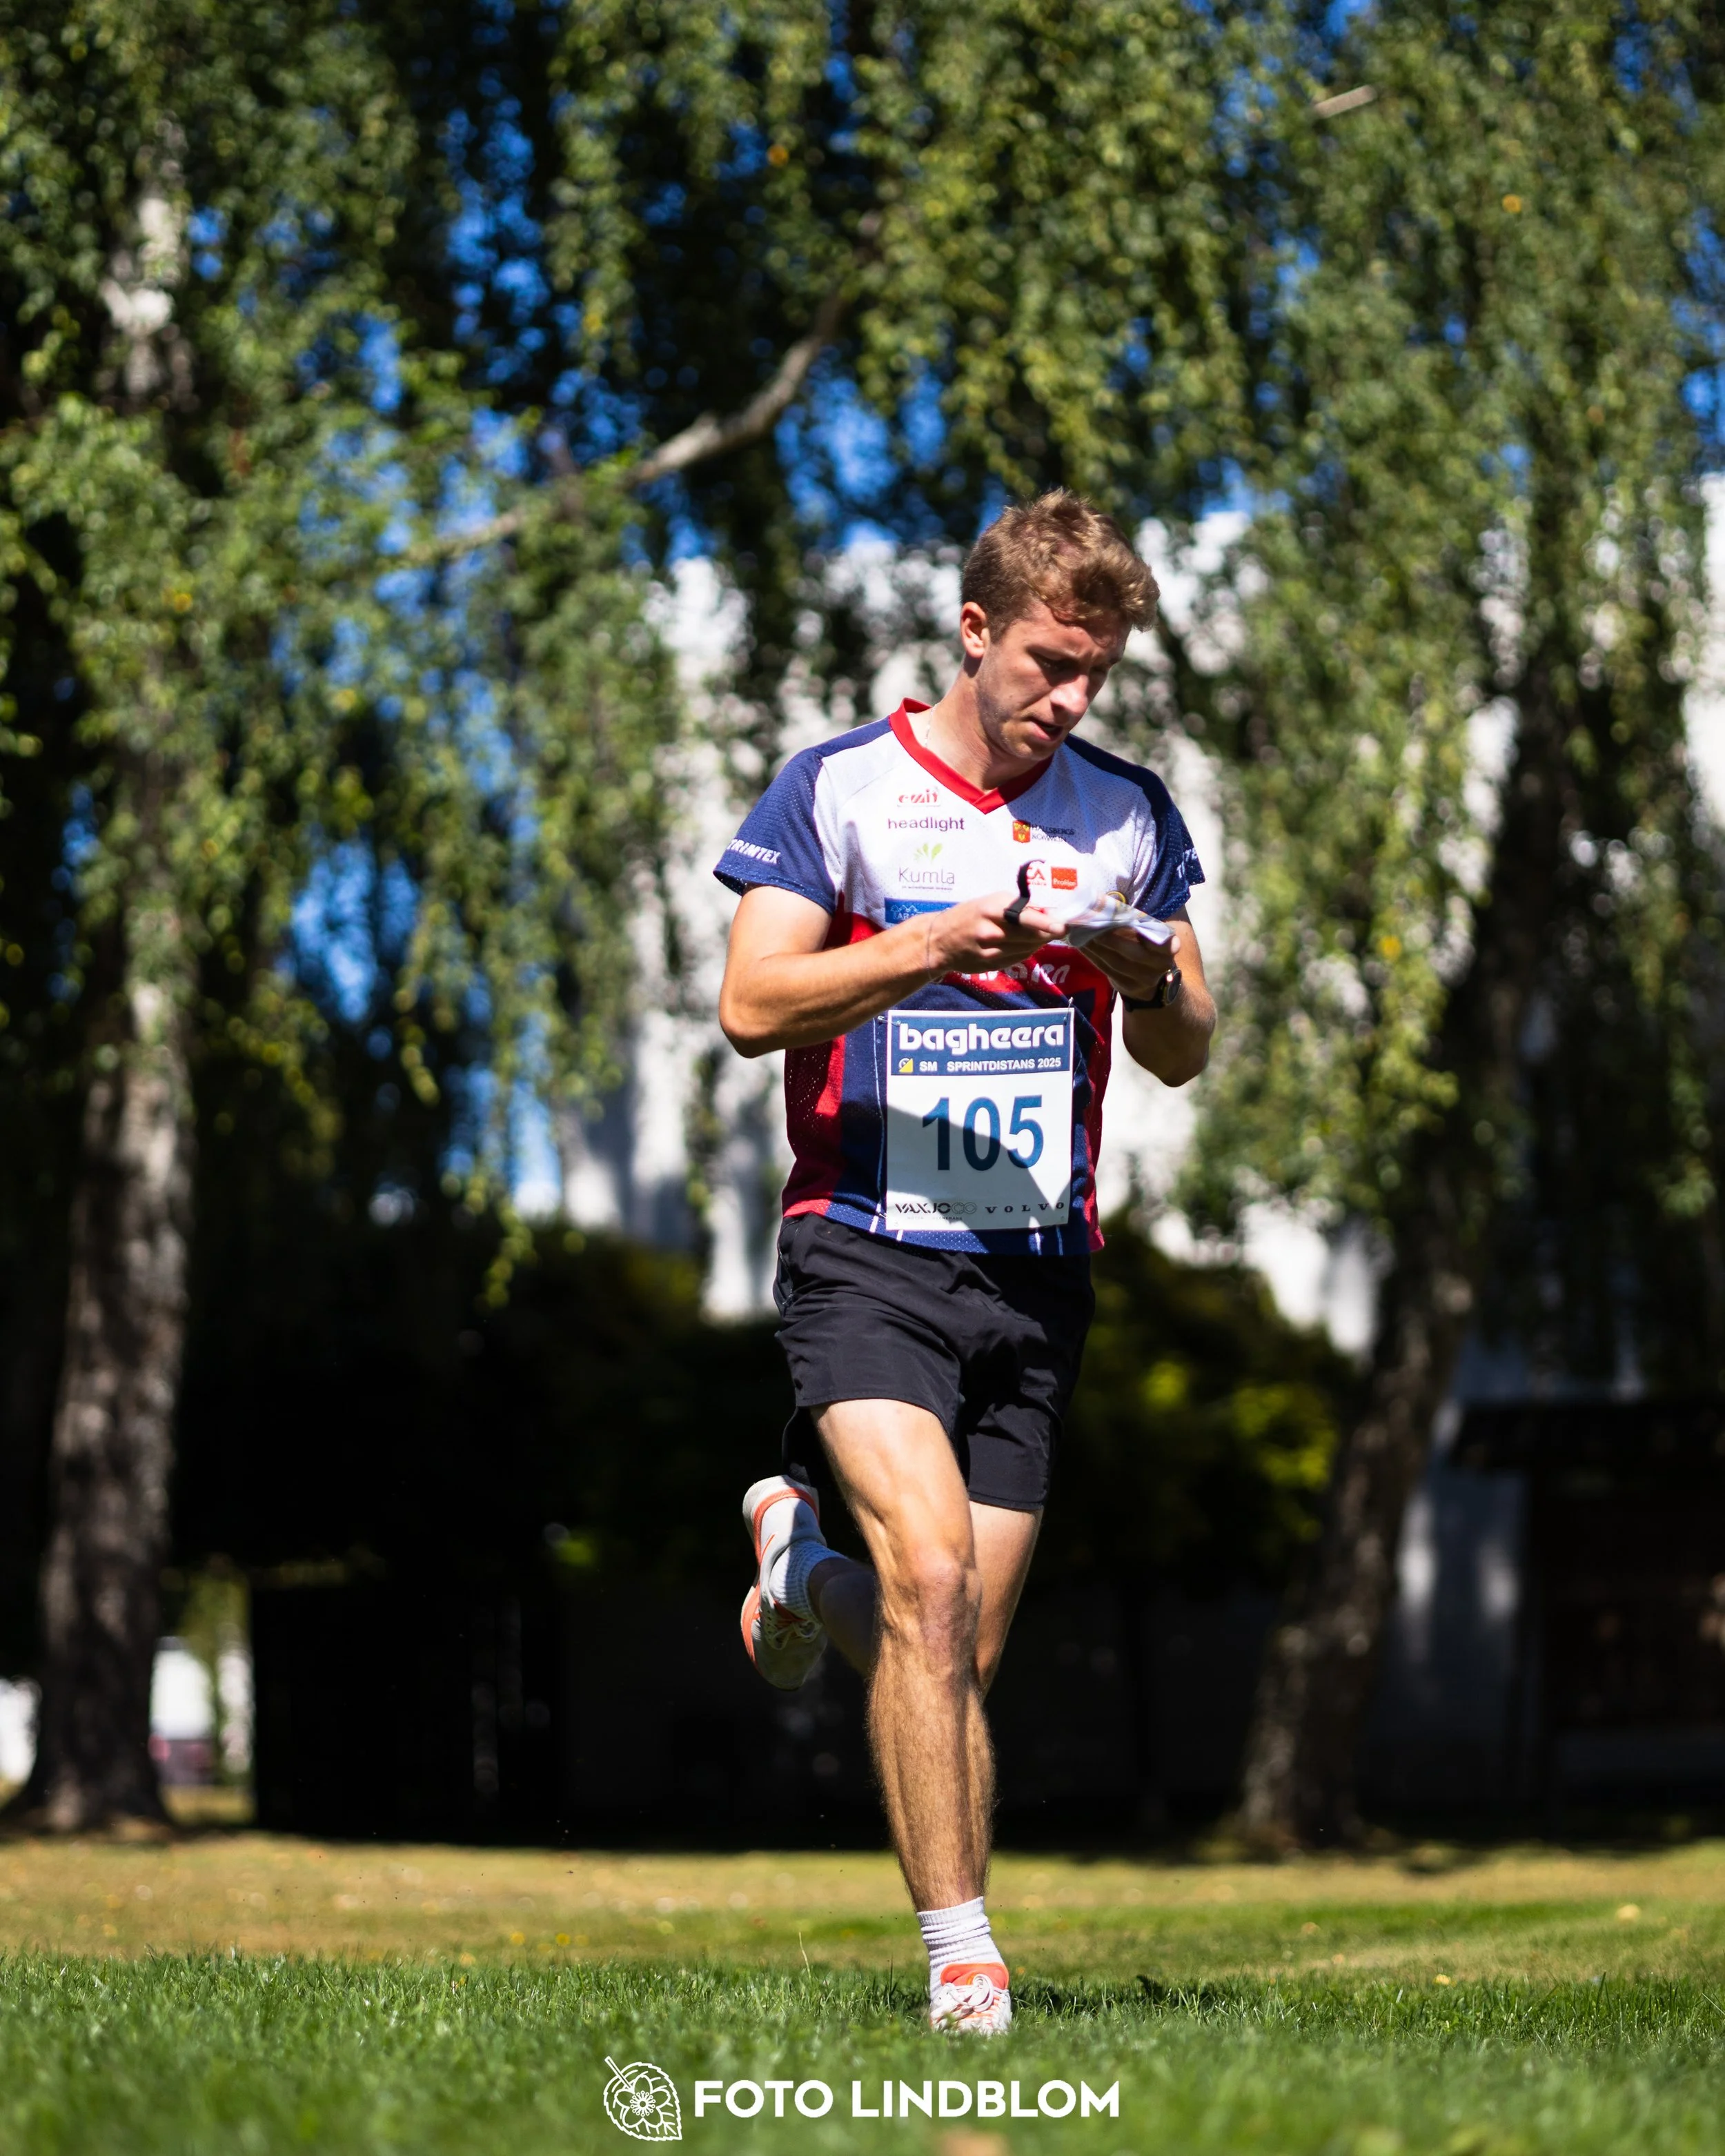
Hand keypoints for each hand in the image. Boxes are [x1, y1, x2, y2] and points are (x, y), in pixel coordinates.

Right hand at [922, 890, 1064, 974]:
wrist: (938, 940)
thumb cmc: (967, 915)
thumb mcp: (988, 902)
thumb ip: (1015, 907)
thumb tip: (1046, 911)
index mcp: (992, 909)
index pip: (1025, 917)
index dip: (1046, 923)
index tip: (1062, 926)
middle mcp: (992, 931)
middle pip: (1030, 935)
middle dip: (1048, 933)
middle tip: (1060, 929)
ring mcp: (991, 950)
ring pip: (1027, 948)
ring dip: (1038, 942)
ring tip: (1043, 935)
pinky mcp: (991, 965)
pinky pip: (1017, 958)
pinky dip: (1025, 951)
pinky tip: (1025, 945)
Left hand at [1085, 920, 1182, 1003]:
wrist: (1152, 981)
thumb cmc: (1149, 947)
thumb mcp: (1152, 936)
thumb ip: (1140, 925)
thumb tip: (1108, 906)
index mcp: (1169, 948)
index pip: (1162, 942)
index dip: (1147, 935)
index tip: (1129, 921)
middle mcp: (1159, 965)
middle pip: (1134, 953)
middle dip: (1112, 940)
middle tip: (1092, 925)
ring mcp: (1143, 979)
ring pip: (1116, 962)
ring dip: (1096, 947)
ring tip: (1081, 932)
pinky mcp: (1127, 986)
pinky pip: (1106, 970)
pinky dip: (1092, 956)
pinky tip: (1081, 944)